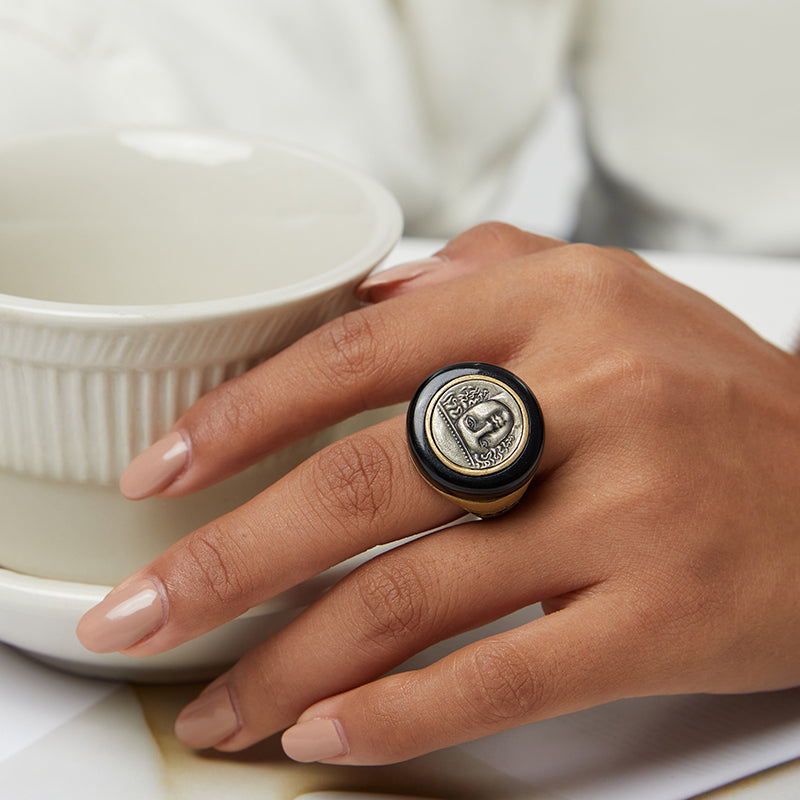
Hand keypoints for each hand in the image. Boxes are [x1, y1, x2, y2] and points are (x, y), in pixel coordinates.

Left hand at [76, 223, 799, 764]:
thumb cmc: (709, 390)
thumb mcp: (604, 291)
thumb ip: (479, 276)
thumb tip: (363, 300)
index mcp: (555, 305)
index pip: (356, 352)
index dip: (241, 415)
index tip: (162, 471)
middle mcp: (585, 397)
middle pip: (361, 484)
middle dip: (228, 559)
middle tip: (141, 610)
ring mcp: (626, 510)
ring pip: (413, 595)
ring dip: (293, 659)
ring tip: (220, 702)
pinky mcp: (663, 615)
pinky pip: (505, 673)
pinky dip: (403, 713)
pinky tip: (328, 732)